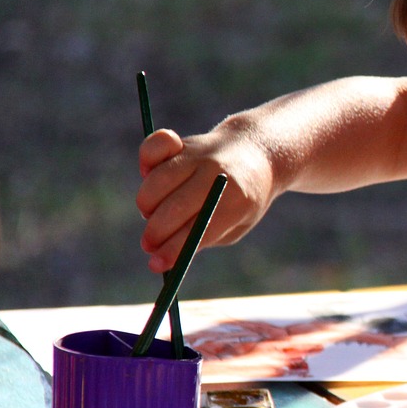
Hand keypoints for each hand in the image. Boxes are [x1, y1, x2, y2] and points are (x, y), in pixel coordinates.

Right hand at [135, 123, 276, 272]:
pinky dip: (146, 160)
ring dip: (147, 206)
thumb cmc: (245, 197)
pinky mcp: (185, 142)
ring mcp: (200, 154)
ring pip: (157, 181)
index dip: (173, 250)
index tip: (155, 265)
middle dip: (155, 234)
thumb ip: (205, 237)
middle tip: (149, 246)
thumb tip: (163, 255)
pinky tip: (149, 174)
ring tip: (155, 214)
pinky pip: (156, 146)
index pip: (199, 229)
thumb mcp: (237, 224)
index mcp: (237, 199)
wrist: (259, 152)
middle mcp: (217, 174)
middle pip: (174, 208)